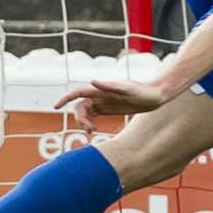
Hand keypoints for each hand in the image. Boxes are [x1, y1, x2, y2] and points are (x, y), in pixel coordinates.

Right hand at [54, 79, 169, 131]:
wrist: (156, 95)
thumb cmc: (143, 91)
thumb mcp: (128, 89)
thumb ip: (110, 86)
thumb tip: (92, 81)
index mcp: (102, 89)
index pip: (78, 92)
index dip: (65, 98)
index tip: (55, 106)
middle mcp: (100, 94)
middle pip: (80, 106)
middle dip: (80, 118)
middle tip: (89, 129)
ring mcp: (104, 102)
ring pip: (85, 112)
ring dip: (84, 122)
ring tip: (92, 131)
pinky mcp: (109, 108)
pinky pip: (92, 115)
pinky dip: (89, 122)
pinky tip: (93, 130)